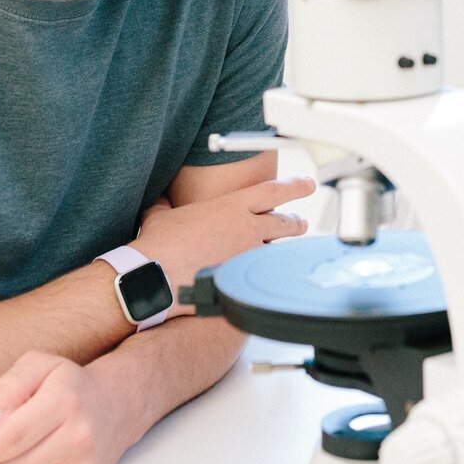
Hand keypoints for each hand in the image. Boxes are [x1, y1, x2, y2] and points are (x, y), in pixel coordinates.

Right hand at [132, 176, 313, 310]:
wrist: (155, 276)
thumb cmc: (158, 246)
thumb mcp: (160, 216)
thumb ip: (165, 206)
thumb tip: (160, 203)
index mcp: (231, 206)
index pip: (273, 191)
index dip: (295, 187)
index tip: (307, 185)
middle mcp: (246, 228)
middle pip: (285, 222)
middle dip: (296, 222)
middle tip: (301, 222)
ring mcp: (248, 255)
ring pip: (277, 250)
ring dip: (284, 250)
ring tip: (288, 252)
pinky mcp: (243, 278)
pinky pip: (262, 274)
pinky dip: (264, 274)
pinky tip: (265, 278)